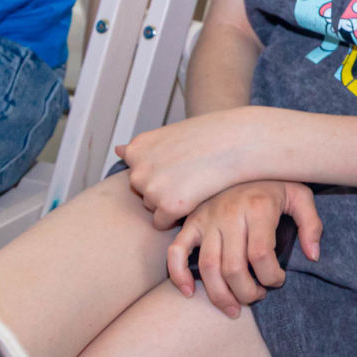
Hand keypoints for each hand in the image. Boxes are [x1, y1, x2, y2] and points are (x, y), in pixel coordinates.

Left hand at [116, 108, 258, 228]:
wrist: (240, 140)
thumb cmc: (211, 135)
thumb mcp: (171, 134)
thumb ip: (144, 149)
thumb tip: (116, 150)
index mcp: (138, 148)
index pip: (139, 171)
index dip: (164, 169)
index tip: (182, 161)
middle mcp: (138, 168)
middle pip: (144, 192)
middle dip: (165, 187)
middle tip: (192, 172)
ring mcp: (151, 188)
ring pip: (153, 207)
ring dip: (171, 201)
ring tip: (197, 181)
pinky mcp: (167, 207)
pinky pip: (163, 222)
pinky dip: (179, 215)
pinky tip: (197, 196)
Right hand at [165, 180, 321, 318]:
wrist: (246, 157)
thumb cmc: (274, 183)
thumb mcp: (300, 196)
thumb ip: (312, 224)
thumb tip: (313, 256)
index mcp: (258, 207)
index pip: (261, 254)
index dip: (271, 277)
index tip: (277, 280)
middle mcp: (229, 213)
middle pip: (233, 267)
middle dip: (247, 292)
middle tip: (257, 297)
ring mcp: (207, 218)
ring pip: (207, 266)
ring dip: (219, 295)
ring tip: (233, 308)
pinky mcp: (191, 221)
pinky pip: (176, 251)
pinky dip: (178, 274)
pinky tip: (189, 292)